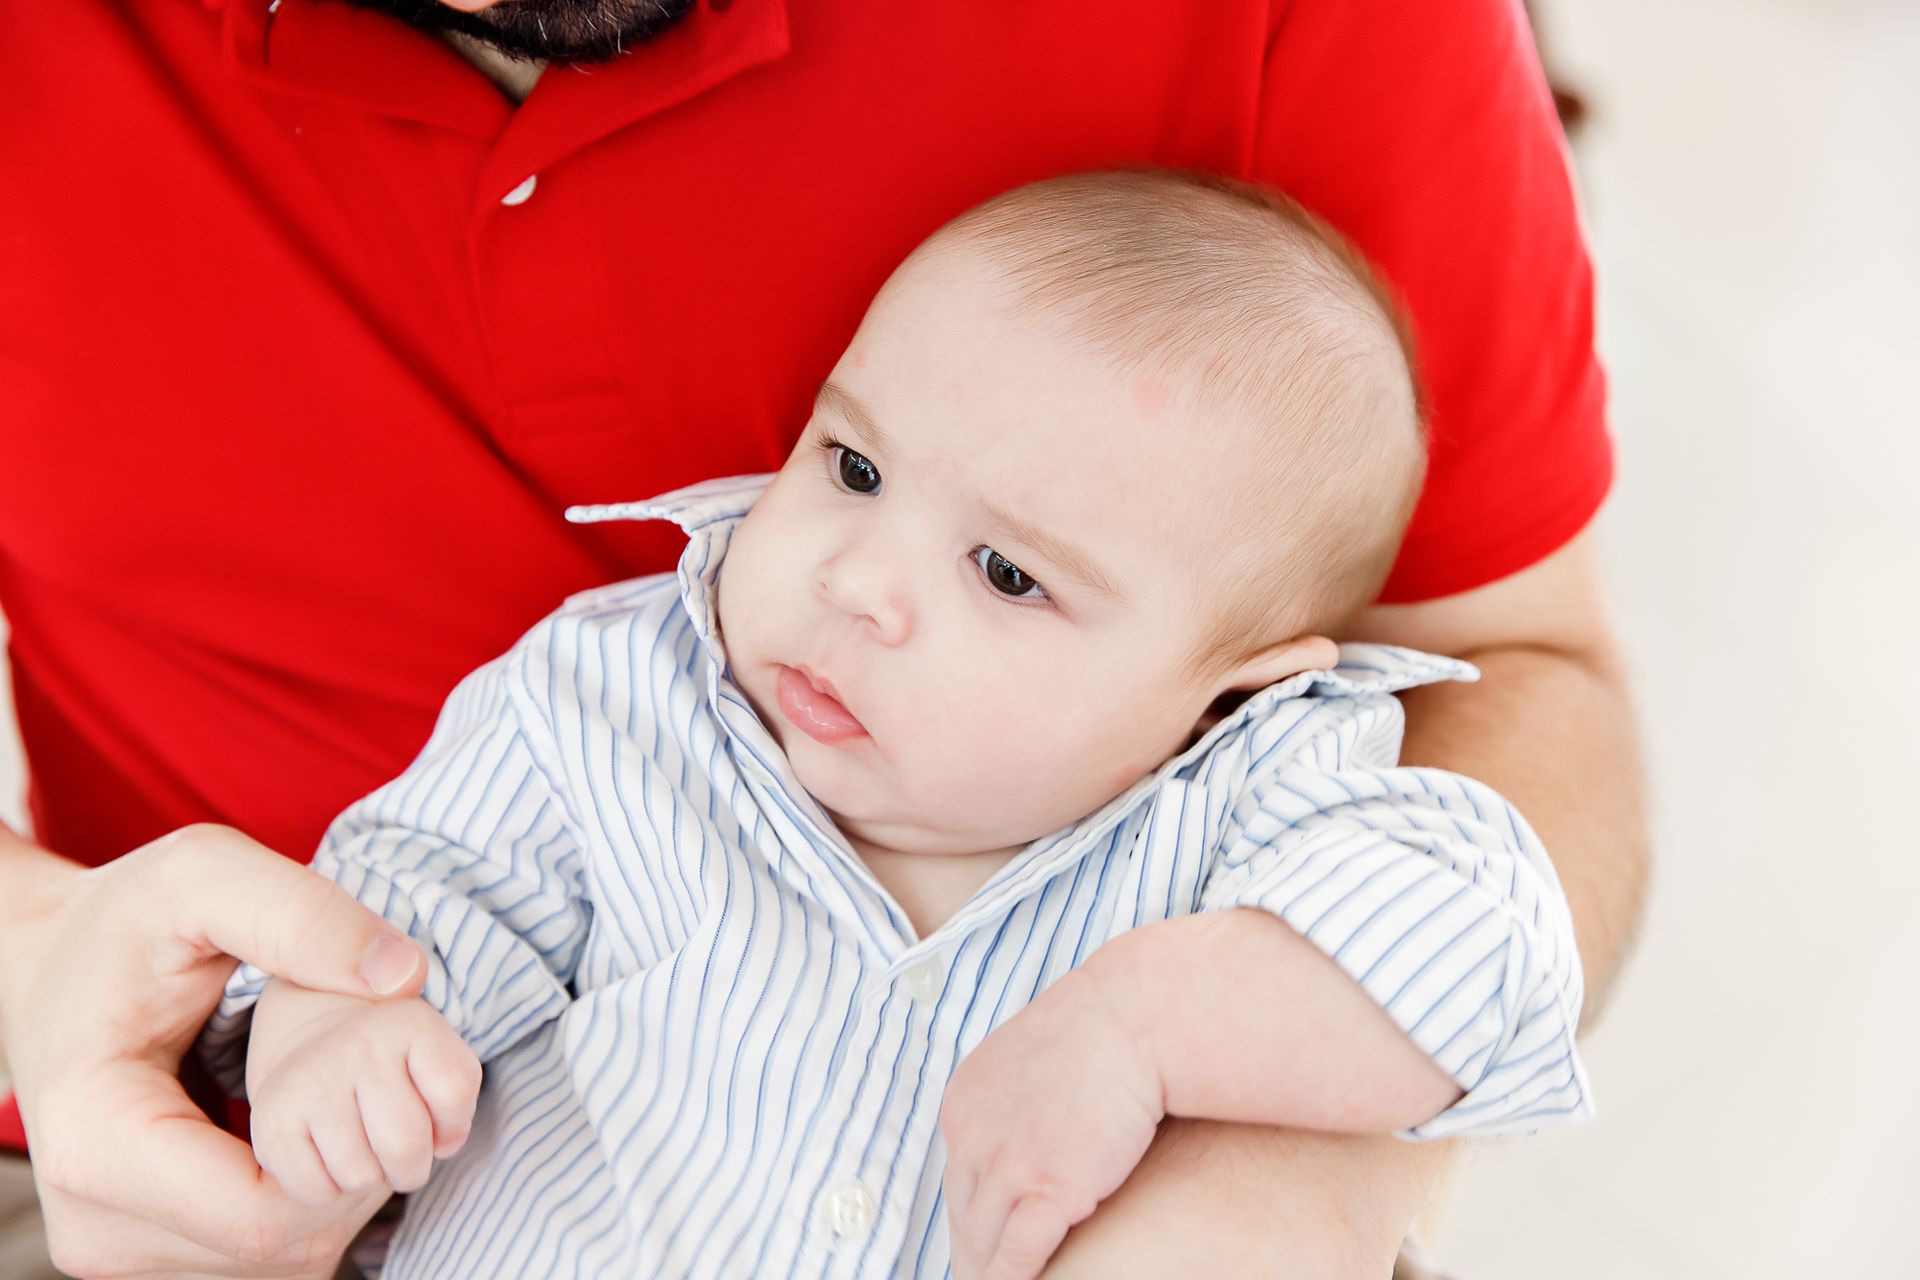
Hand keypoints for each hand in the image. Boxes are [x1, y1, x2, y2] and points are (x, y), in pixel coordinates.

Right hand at [0, 823, 428, 1277]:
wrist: (50, 960)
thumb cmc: (125, 917)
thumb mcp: (207, 876)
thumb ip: (302, 915)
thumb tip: (403, 979)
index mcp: (99, 1148)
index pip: (264, 1217)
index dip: (352, 1159)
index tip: (375, 1074)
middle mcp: (97, 1227)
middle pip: (278, 1249)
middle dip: (356, 1169)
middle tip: (370, 1073)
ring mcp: (117, 1252)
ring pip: (279, 1261)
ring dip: (335, 1186)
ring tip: (335, 1091)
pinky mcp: (144, 1254)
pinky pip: (262, 1255)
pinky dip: (307, 1197)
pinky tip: (308, 1123)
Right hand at [247, 984, 480, 1206]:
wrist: (311, 1045)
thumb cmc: (392, 1066)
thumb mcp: (440, 1059)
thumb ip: (460, 1096)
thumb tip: (445, 1144)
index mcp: (409, 1022)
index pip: (453, 1095)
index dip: (453, 1124)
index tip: (435, 1116)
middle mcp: (357, 1044)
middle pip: (406, 1147)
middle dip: (412, 1167)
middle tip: (400, 1154)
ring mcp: (310, 1081)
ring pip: (361, 1176)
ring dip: (368, 1177)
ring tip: (362, 1147)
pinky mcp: (271, 1120)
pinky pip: (316, 1191)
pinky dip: (328, 1190)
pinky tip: (327, 1156)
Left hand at [939, 963, 1164, 1279]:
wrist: (1137, 1017)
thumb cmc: (1106, 1032)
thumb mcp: (1035, 1061)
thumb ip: (1019, 1102)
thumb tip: (1031, 1133)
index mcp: (964, 1102)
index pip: (958, 1178)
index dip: (973, 1217)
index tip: (980, 1243)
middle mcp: (972, 1133)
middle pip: (964, 1214)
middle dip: (975, 1252)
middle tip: (981, 1277)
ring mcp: (1005, 1162)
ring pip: (984, 1240)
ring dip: (993, 1272)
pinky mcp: (1047, 1188)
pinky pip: (1018, 1255)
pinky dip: (1017, 1279)